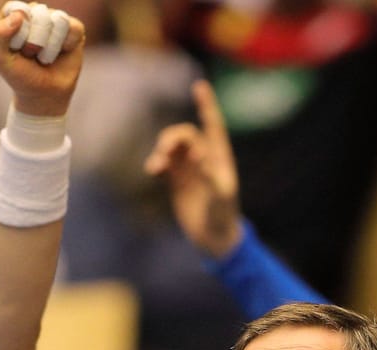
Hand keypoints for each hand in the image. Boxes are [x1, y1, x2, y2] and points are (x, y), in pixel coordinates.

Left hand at [0, 2, 83, 116]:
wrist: (44, 95)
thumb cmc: (19, 75)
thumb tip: (20, 15)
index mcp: (14, 14)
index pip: (17, 9)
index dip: (19, 31)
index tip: (17, 48)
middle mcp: (35, 13)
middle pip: (39, 13)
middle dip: (35, 41)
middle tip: (32, 55)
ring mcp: (55, 20)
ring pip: (58, 21)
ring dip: (50, 46)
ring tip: (44, 56)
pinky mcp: (74, 29)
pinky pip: (73, 29)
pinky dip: (65, 46)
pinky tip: (60, 54)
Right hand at [144, 79, 242, 258]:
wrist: (214, 236)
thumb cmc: (223, 215)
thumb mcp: (221, 197)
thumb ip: (210, 176)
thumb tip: (198, 156)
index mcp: (219, 156)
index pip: (213, 125)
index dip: (207, 105)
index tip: (200, 86)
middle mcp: (203, 157)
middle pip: (184, 134)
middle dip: (172, 138)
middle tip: (165, 151)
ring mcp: (188, 168)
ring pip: (171, 147)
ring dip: (162, 150)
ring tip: (157, 166)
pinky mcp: (175, 180)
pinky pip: (163, 164)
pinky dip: (156, 163)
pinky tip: (152, 170)